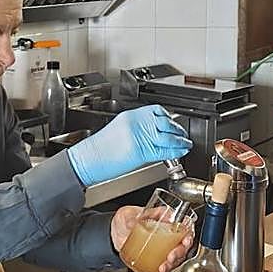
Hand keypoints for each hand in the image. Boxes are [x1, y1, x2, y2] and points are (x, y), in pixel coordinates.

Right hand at [66, 105, 191, 186]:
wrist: (88, 160)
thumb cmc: (99, 149)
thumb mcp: (119, 130)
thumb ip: (137, 129)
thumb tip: (152, 134)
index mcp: (131, 116)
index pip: (156, 111)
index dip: (169, 118)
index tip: (173, 123)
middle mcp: (137, 124)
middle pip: (165, 123)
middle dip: (177, 129)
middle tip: (183, 135)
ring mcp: (139, 136)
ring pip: (168, 136)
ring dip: (180, 140)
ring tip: (185, 144)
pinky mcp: (141, 151)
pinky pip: (164, 150)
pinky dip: (175, 151)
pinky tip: (180, 151)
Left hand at [110, 206, 194, 271]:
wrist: (116, 233)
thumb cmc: (126, 219)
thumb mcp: (128, 213)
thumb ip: (133, 217)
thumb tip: (136, 222)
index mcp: (167, 222)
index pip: (185, 228)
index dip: (189, 235)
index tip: (185, 241)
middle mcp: (168, 236)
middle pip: (182, 246)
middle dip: (179, 254)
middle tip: (171, 257)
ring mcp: (163, 249)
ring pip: (175, 260)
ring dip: (171, 266)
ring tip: (162, 268)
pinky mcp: (156, 260)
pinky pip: (162, 269)